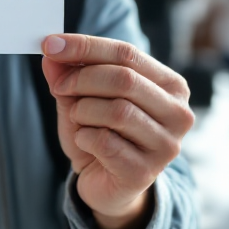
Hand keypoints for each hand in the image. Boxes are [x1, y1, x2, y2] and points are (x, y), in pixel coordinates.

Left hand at [42, 34, 193, 228]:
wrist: (104, 184)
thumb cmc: (99, 133)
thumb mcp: (80, 98)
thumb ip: (67, 73)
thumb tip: (51, 51)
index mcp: (169, 85)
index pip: (127, 53)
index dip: (85, 46)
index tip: (50, 44)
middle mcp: (178, 113)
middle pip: (124, 79)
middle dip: (81, 79)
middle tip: (59, 87)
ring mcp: (166, 145)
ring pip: (117, 111)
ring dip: (83, 111)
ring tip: (78, 120)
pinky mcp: (145, 172)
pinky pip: (105, 142)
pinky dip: (84, 137)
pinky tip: (85, 142)